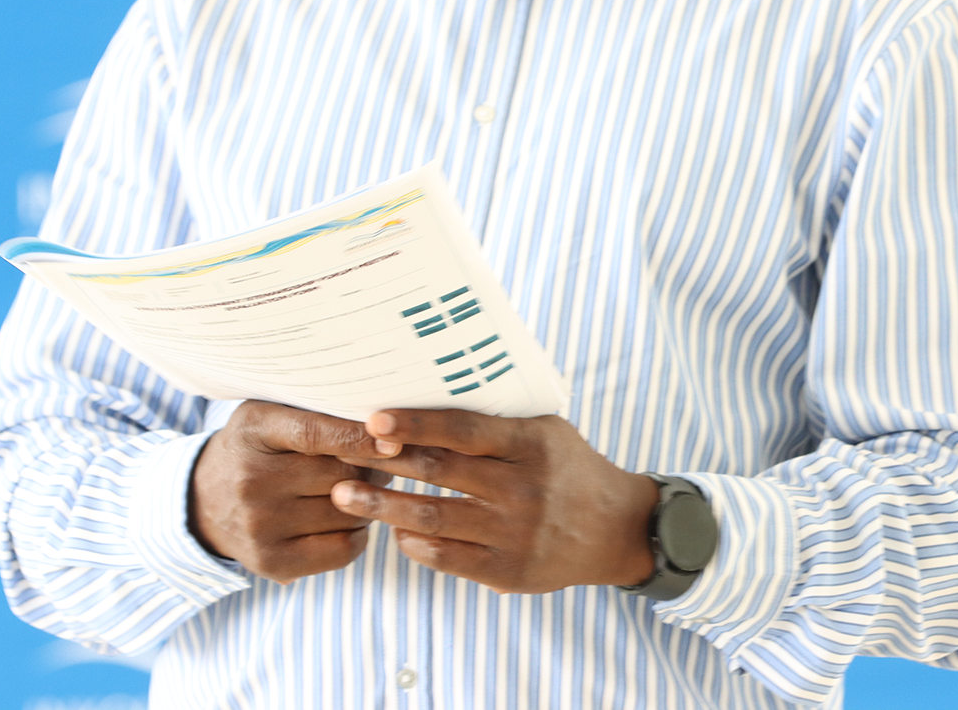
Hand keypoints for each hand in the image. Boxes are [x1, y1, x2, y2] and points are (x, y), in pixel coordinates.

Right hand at [188, 400, 392, 583]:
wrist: (202, 501)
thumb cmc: (256, 448)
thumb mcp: (270, 414)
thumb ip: (316, 411)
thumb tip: (384, 422)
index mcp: (253, 430)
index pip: (313, 433)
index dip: (358, 437)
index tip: (393, 440)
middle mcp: (251, 481)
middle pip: (340, 476)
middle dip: (372, 469)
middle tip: (384, 460)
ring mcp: (259, 526)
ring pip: (347, 513)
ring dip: (368, 501)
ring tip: (363, 487)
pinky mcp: (271, 562)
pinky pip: (343, 549)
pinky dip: (359, 533)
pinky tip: (351, 519)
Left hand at [331, 409, 659, 593]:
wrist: (616, 530)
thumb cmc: (567, 468)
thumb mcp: (545, 430)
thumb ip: (496, 417)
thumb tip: (426, 385)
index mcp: (531, 443)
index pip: (463, 430)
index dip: (416, 424)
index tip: (374, 419)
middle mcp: (522, 488)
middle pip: (440, 472)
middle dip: (384, 462)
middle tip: (341, 453)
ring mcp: (514, 533)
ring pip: (434, 518)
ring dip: (383, 507)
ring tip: (344, 496)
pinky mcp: (508, 572)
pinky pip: (447, 557)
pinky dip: (414, 543)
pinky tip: (394, 531)